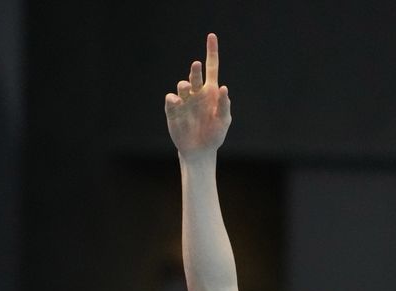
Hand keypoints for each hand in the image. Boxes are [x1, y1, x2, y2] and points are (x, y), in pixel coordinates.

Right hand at [165, 33, 231, 156]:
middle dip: (195, 70)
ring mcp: (184, 100)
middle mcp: (197, 93)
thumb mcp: (223, 121)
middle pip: (195, 75)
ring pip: (182, 85)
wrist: (200, 150)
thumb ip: (224, 105)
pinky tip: (177, 101)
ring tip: (187, 88)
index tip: (212, 36)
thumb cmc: (215, 134)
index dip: (211, 52)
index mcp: (211, 92)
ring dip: (185, 85)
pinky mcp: (173, 109)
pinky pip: (171, 99)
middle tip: (197, 64)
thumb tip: (224, 88)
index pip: (212, 68)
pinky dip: (174, 98)